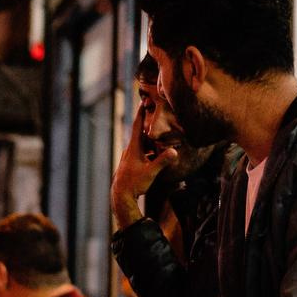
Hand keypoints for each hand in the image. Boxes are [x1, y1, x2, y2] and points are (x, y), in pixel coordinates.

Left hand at [111, 100, 169, 228]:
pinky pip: (141, 153)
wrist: (121, 196)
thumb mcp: (150, 172)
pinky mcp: (131, 164)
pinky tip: (157, 154)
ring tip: (162, 138)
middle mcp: (130, 150)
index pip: (137, 126)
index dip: (141, 113)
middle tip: (157, 115)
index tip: (143, 101)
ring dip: (151, 141)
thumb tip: (175, 152)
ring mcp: (129, 157)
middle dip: (149, 126)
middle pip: (141, 134)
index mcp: (134, 148)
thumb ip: (162, 161)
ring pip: (142, 145)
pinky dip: (149, 151)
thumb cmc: (134, 183)